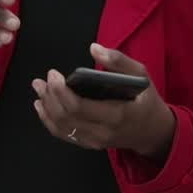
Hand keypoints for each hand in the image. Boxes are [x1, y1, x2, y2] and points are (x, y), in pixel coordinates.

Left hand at [31, 43, 175, 158]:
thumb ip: (119, 61)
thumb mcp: (142, 75)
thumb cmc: (146, 100)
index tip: (54, 74)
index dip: (61, 91)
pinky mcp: (89, 143)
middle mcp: (103, 132)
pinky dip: (48, 120)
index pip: (80, 107)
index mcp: (117, 115)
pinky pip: (64, 134)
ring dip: (46, 107)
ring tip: (39, 88)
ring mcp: (94, 141)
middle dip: (50, 96)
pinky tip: (41, 106)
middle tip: (42, 80)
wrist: (153, 132)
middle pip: (66, 117)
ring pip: (61, 127)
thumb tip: (94, 48)